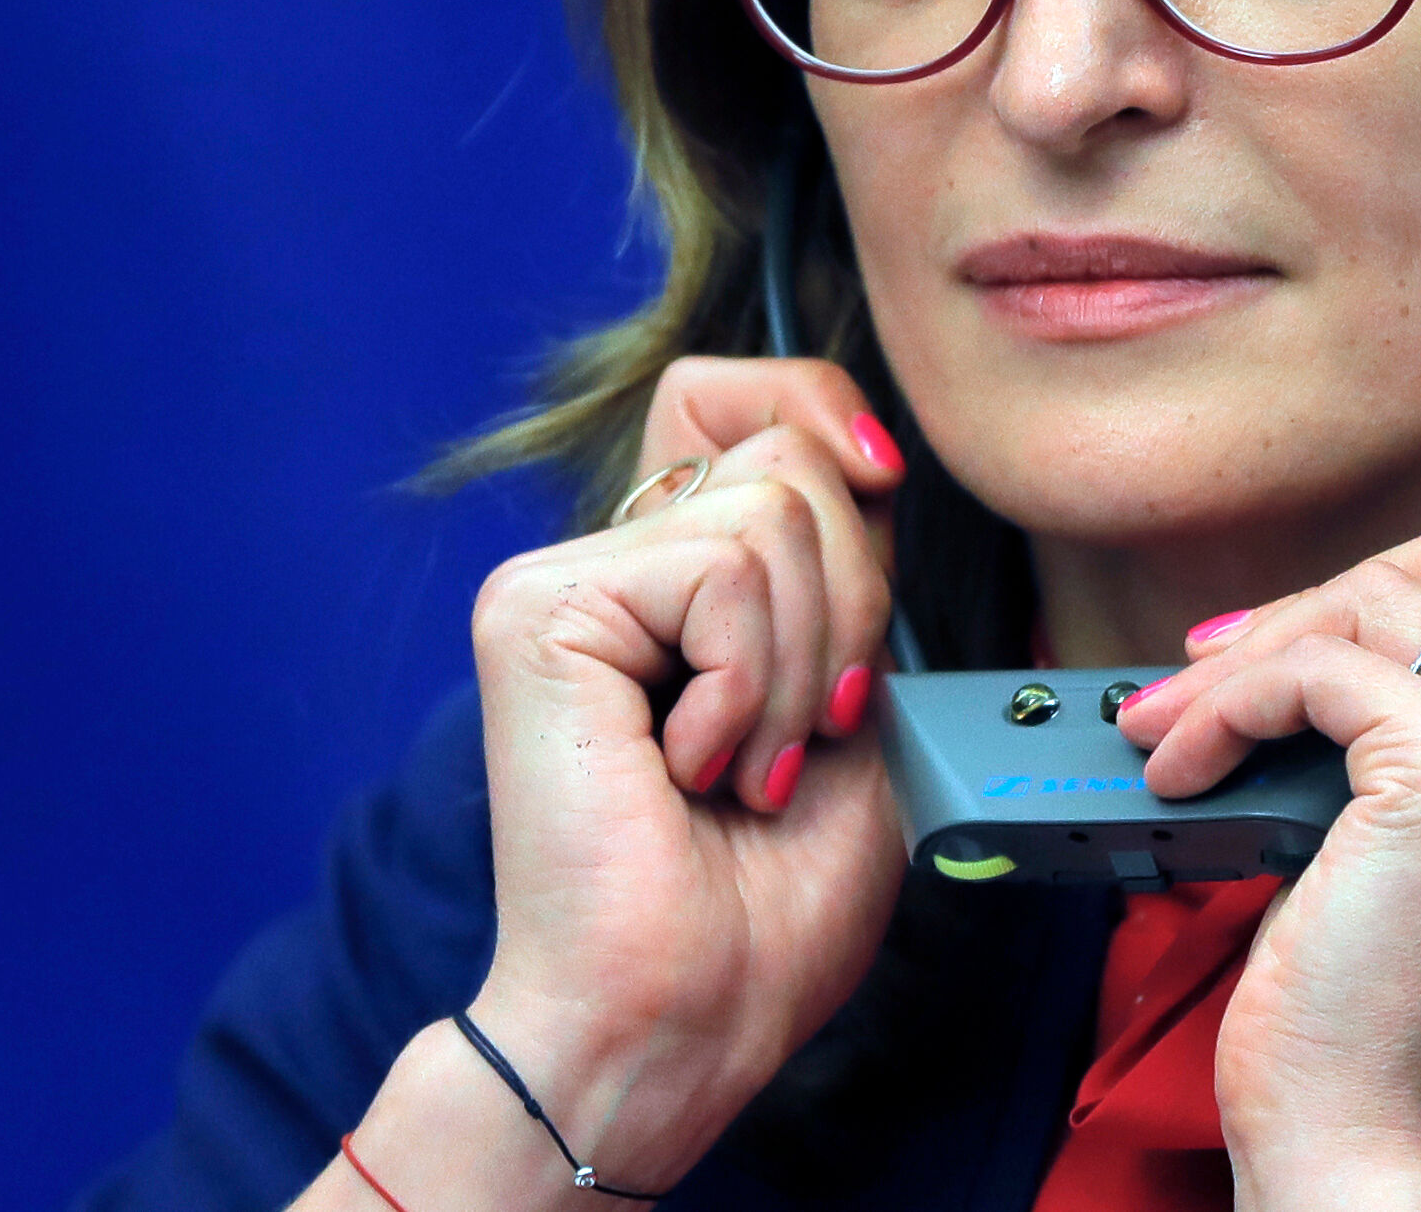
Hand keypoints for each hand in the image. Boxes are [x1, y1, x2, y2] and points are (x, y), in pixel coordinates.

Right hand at [456, 357, 908, 1188]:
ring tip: (750, 768)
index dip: (823, 410)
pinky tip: (695, 769)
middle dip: (853, 597)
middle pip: (787, 453)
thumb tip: (865, 463)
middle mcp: (608, 561)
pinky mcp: (537, 610)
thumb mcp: (855, 702)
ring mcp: (561, 579)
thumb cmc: (765, 904)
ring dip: (806, 667)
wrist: (681, 1020)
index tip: (883, 479)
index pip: (741, 401)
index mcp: (674, 579)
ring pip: (774, 512)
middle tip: (809, 729)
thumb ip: (847, 577)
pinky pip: (724, 572)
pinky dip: (752, 684)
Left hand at [1112, 450, 1420, 1209]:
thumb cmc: (1408, 1018)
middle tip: (1260, 659)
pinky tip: (1188, 760)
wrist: (1379, 1152)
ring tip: (1192, 718)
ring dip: (1262, 645)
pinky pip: (1316, 662)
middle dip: (1354, 579)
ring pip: (1391, 589)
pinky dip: (1227, 699)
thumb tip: (1388, 601)